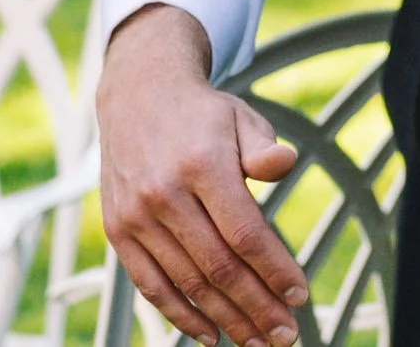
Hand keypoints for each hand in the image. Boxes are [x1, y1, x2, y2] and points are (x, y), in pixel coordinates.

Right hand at [98, 5, 306, 346]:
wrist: (139, 97)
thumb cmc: (202, 114)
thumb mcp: (241, 117)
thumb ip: (264, 147)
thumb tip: (283, 167)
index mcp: (202, 166)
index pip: (245, 232)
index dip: (274, 269)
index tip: (301, 295)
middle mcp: (165, 196)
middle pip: (217, 267)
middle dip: (256, 306)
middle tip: (284, 334)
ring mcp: (137, 218)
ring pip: (185, 283)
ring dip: (223, 318)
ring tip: (254, 340)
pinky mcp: (118, 232)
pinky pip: (150, 285)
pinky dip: (179, 314)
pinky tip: (208, 332)